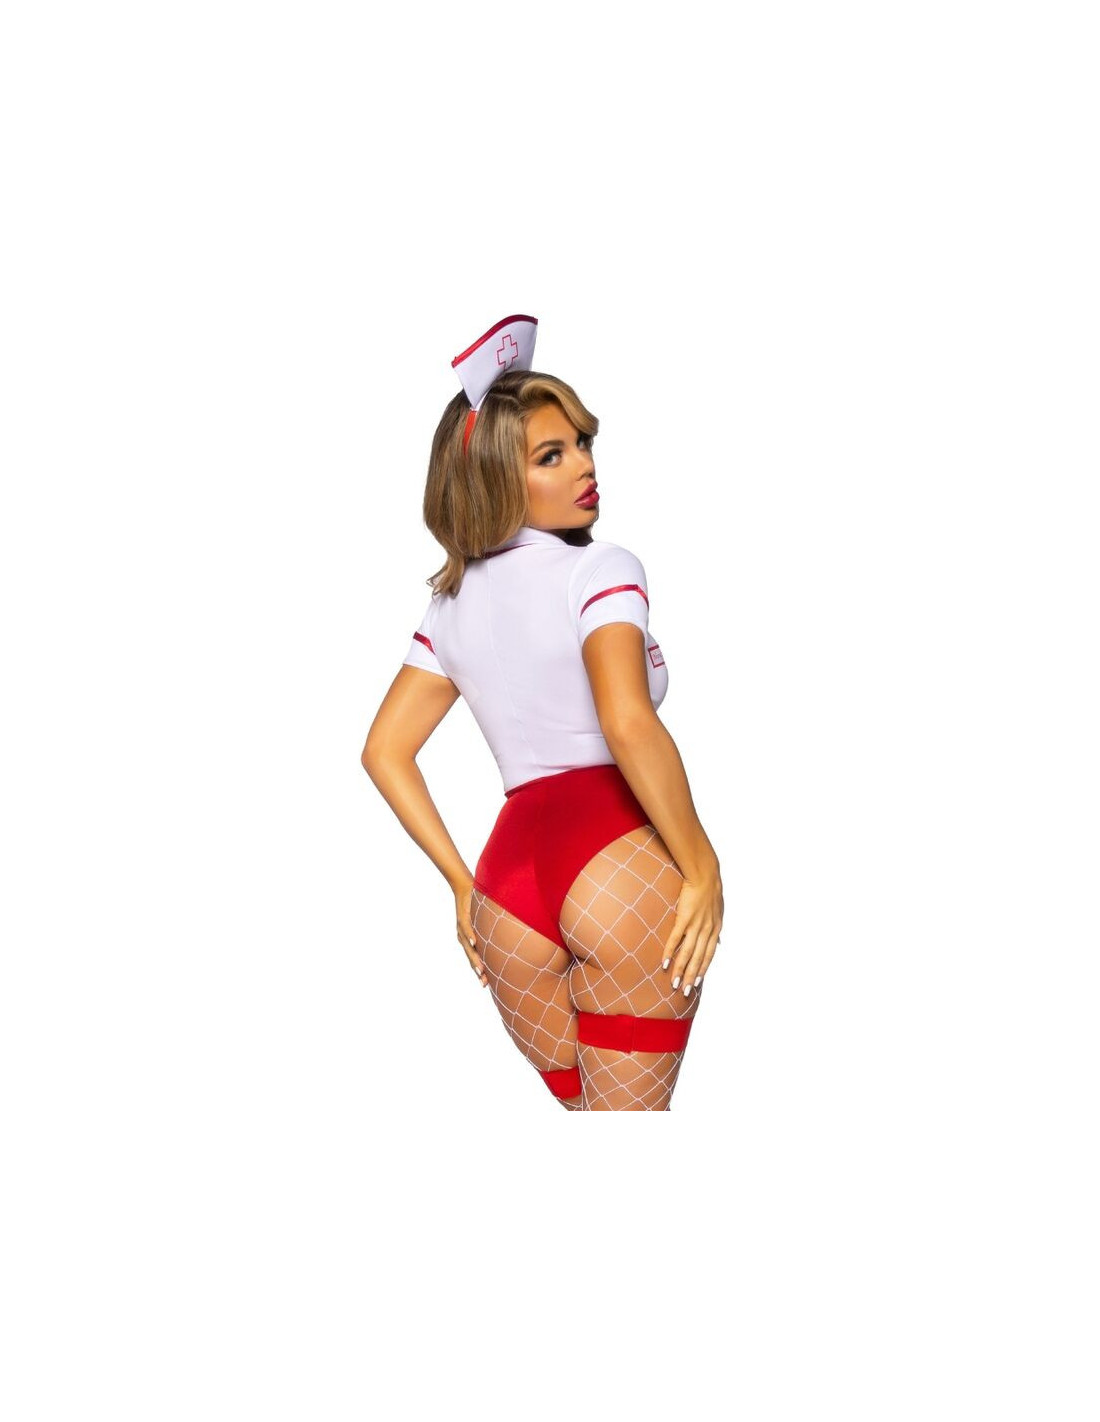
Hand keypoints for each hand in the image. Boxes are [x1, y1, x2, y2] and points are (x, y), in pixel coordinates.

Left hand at [453, 879, 488, 988]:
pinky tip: (475, 943)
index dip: (480, 971)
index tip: (486, 985)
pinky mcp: (462, 916)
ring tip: (481, 970)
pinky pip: (466, 928)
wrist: (464, 885)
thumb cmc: (477, 903)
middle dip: (478, 970)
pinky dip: (470, 936)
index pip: (475, 958)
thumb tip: (511, 937)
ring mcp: (462, 927)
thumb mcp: (486, 920)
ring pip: (468, 947)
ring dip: (474, 958)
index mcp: (468, 939)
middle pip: (470, 957)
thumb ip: (494, 930)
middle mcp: (463, 936)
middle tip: (484, 983)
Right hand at [661, 870, 722, 997]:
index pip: (708, 955)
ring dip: (679, 970)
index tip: (695, 984)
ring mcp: (696, 925)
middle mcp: (707, 930)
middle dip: (690, 977)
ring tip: (673, 983)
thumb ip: (716, 929)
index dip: (702, 970)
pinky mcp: (684, 918)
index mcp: (715, 930)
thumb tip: (719, 942)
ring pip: (687, 953)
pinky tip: (664, 963)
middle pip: (698, 959)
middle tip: (683, 992)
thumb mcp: (719, 912)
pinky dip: (670, 952)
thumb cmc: (710, 891)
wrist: (705, 873)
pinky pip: (676, 939)